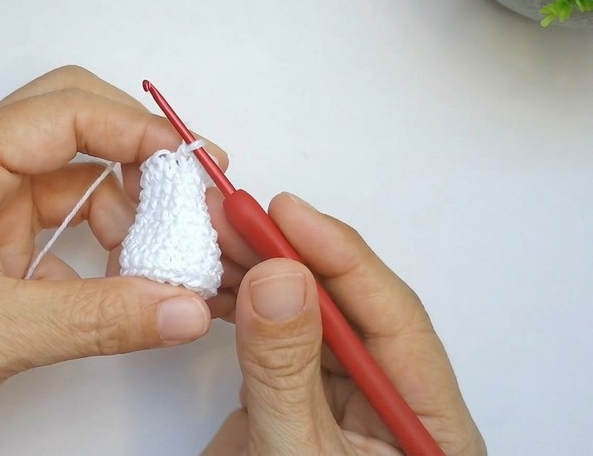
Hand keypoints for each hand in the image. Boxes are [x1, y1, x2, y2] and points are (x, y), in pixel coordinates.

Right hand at [202, 194, 485, 454]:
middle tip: (241, 214)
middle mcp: (389, 406)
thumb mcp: (297, 453)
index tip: (288, 213)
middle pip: (349, 310)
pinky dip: (244, 312)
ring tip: (219, 238)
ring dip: (261, 276)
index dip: (341, 257)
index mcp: (428, 424)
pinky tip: (216, 284)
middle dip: (290, 256)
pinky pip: (275, 344)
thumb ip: (286, 371)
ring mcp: (340, 405)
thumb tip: (278, 279)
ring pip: (307, 320)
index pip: (395, 319)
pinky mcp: (295, 405)